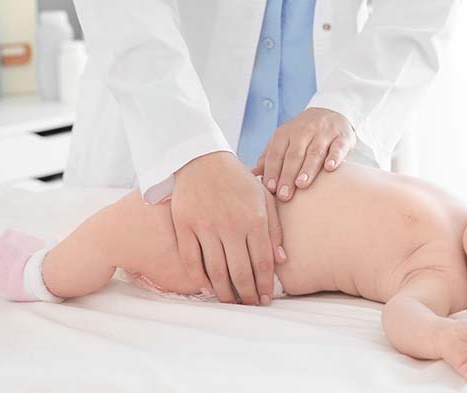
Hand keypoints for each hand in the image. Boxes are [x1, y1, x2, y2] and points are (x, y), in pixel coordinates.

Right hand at [172, 151, 285, 304]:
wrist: (202, 159)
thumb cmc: (238, 181)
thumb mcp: (263, 198)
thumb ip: (274, 228)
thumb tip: (281, 260)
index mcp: (254, 219)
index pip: (262, 262)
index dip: (265, 285)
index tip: (266, 299)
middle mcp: (231, 225)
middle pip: (240, 272)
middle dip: (247, 294)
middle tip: (250, 306)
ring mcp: (206, 227)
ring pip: (216, 270)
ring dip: (225, 292)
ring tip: (231, 303)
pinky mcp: (185, 226)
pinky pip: (191, 260)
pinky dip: (199, 278)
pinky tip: (207, 288)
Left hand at [251, 107, 355, 201]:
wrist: (330, 111)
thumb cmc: (302, 133)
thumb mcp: (283, 140)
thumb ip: (268, 157)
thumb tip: (252, 175)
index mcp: (285, 134)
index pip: (276, 154)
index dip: (273, 170)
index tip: (271, 188)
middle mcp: (303, 132)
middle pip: (294, 155)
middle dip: (288, 175)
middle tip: (284, 195)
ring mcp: (323, 133)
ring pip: (314, 152)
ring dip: (308, 168)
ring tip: (302, 184)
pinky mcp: (342, 137)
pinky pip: (338, 147)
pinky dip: (335, 157)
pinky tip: (330, 168)